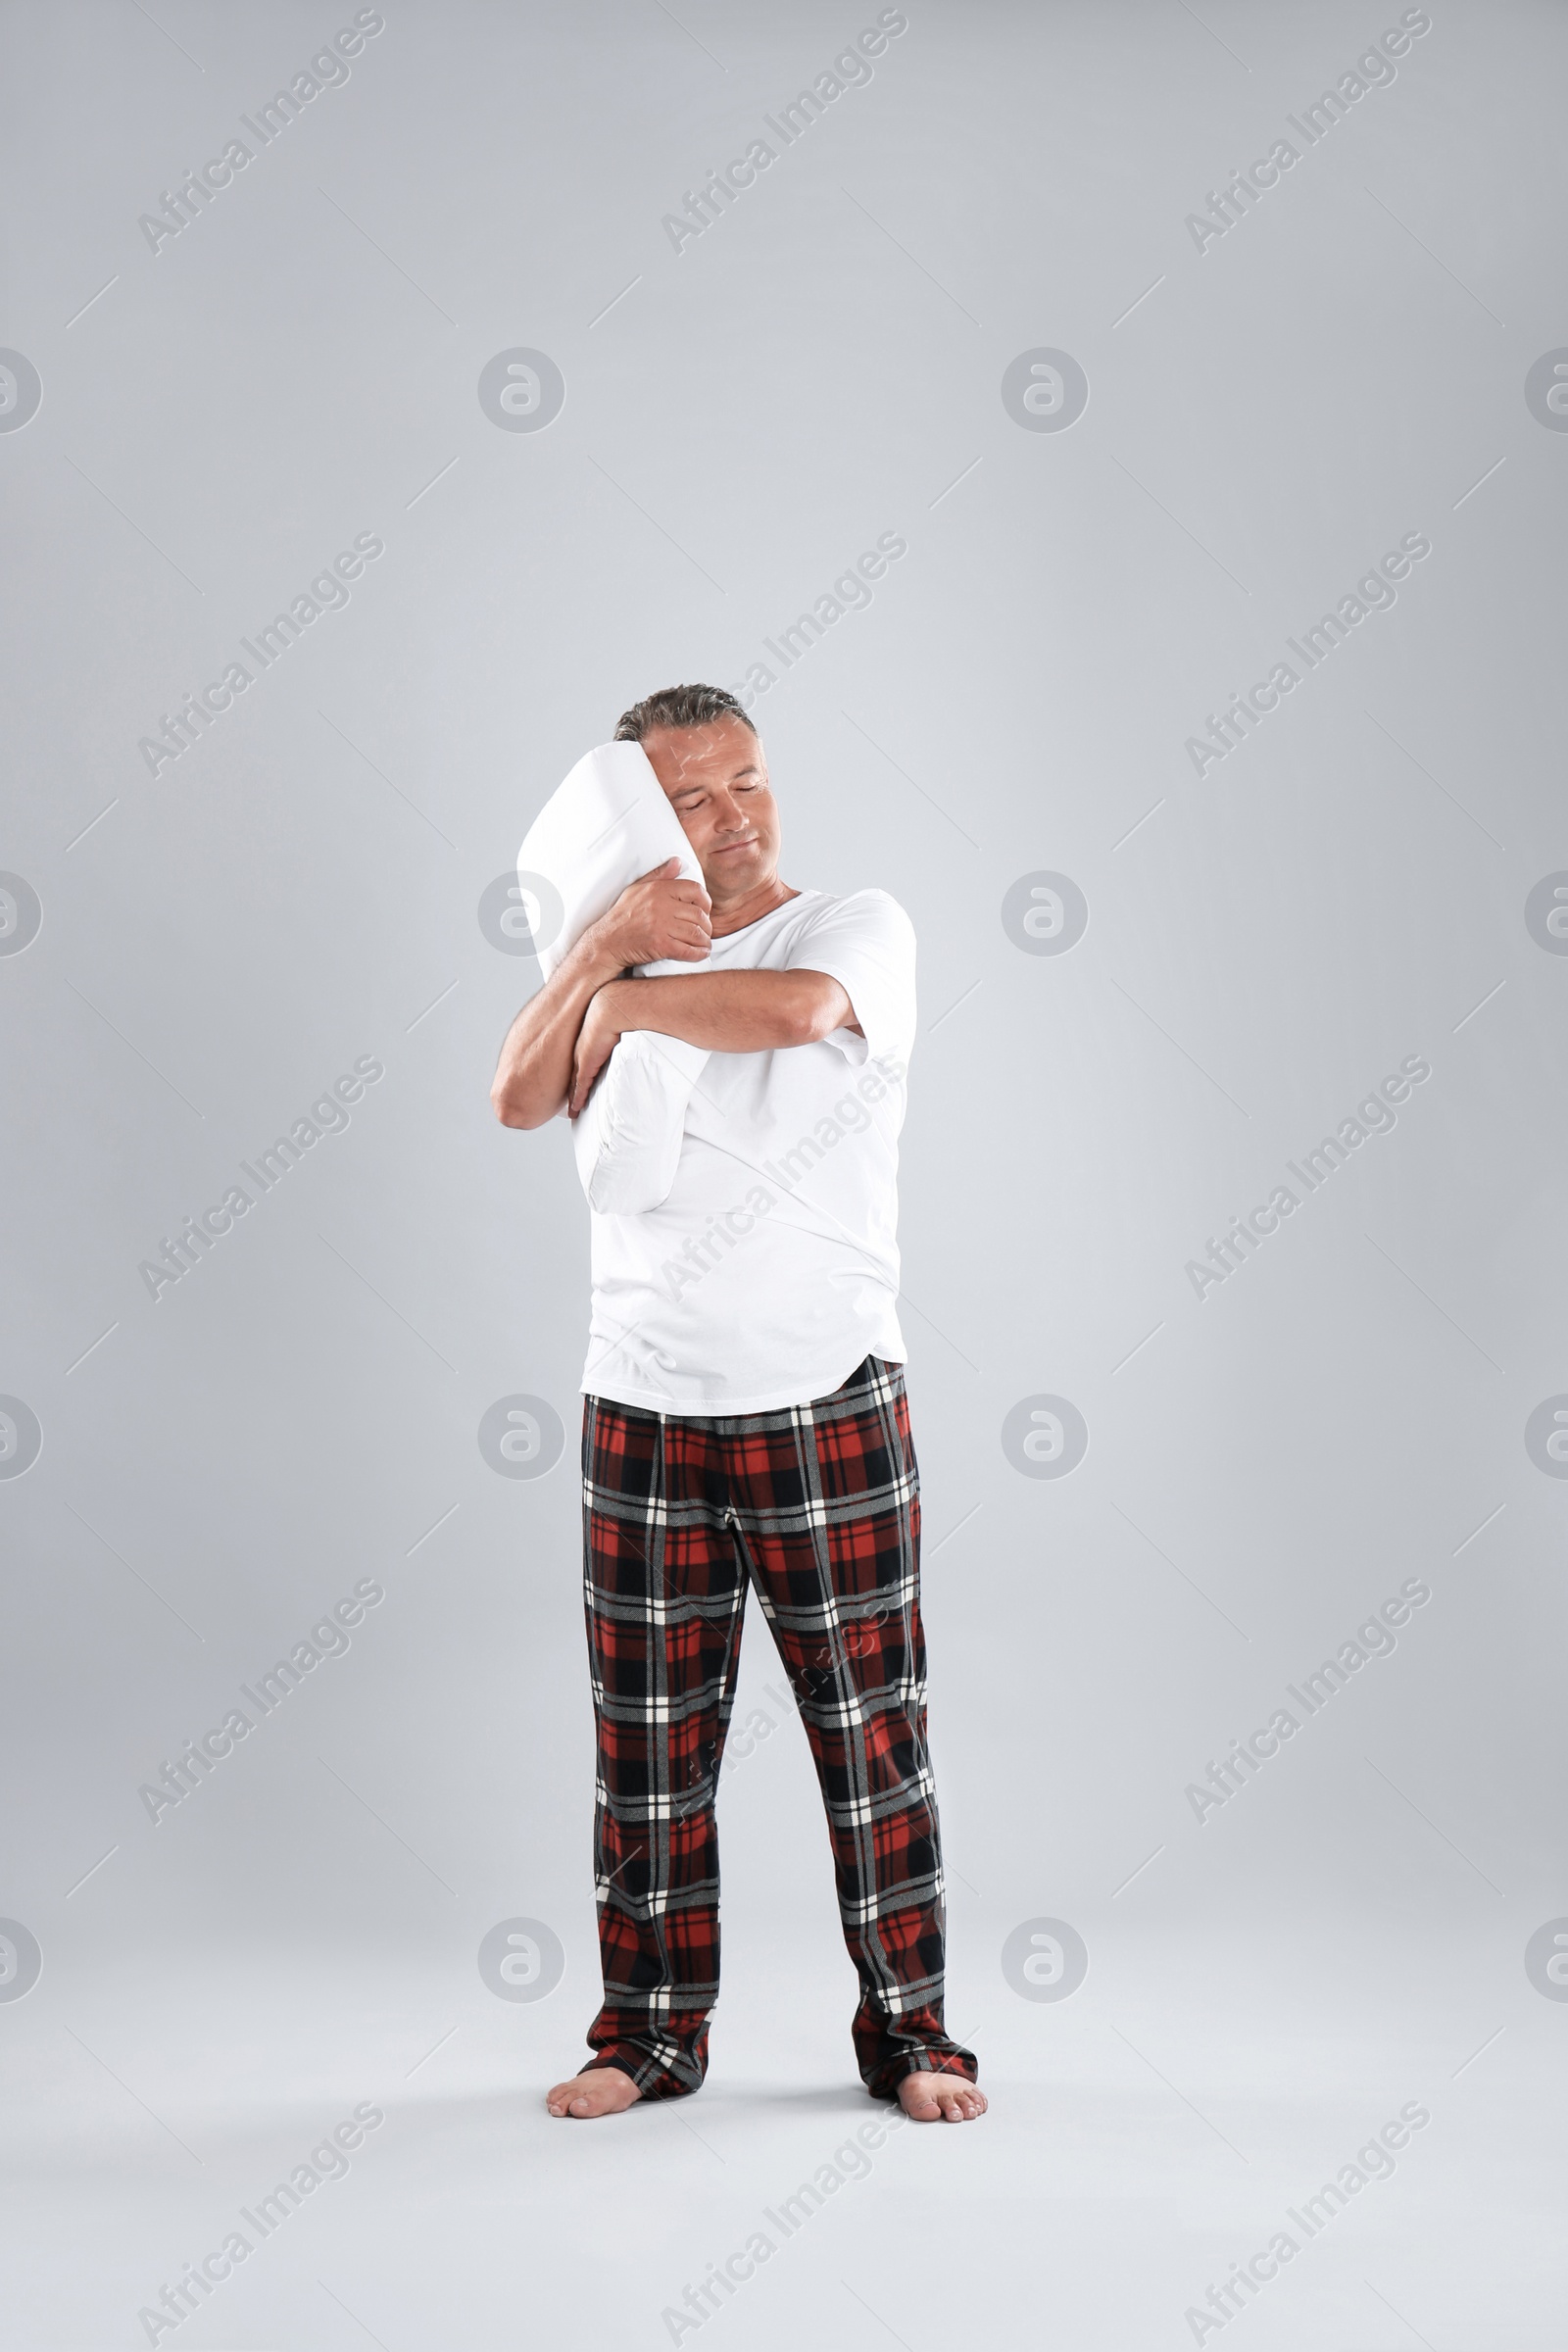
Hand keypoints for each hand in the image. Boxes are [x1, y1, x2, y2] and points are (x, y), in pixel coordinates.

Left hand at [567, 987, 623, 1118]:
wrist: (618, 1005)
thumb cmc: (629, 1005)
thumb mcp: (626, 1018)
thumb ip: (630, 1027)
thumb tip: (646, 1027)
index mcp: (591, 1033)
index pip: (582, 1055)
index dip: (579, 1069)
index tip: (578, 1080)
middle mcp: (583, 1044)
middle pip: (574, 1069)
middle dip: (571, 1084)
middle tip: (569, 1099)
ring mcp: (582, 1054)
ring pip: (575, 1081)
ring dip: (573, 1096)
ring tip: (572, 1110)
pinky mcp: (586, 1064)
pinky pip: (580, 1086)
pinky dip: (577, 1099)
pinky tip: (575, 1109)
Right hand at [592, 858, 710, 969]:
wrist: (606, 942)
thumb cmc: (622, 916)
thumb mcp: (637, 888)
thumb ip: (659, 875)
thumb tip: (677, 862)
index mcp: (659, 890)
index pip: (695, 890)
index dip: (706, 901)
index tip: (704, 910)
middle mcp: (661, 906)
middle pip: (699, 914)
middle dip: (706, 925)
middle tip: (704, 931)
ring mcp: (661, 926)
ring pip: (696, 933)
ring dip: (704, 941)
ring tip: (704, 943)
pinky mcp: (661, 945)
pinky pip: (689, 950)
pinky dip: (699, 953)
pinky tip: (700, 953)